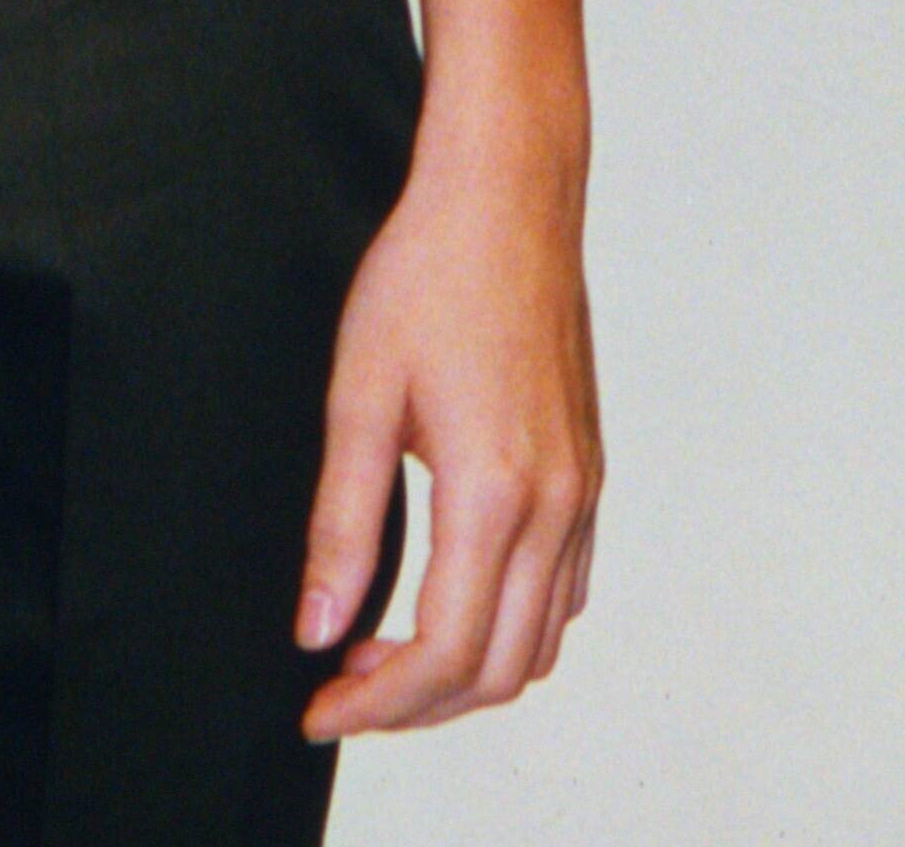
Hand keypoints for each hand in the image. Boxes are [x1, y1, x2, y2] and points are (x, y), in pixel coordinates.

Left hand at [293, 114, 600, 739]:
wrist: (507, 196)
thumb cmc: (426, 275)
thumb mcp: (358, 394)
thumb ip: (340, 523)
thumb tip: (316, 630)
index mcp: (495, 492)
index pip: (445, 653)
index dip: (379, 704)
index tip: (320, 708)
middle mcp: (557, 505)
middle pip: (500, 670)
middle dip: (418, 704)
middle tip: (343, 690)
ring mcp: (583, 491)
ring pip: (541, 642)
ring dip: (467, 671)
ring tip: (384, 653)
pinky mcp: (589, 472)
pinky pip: (563, 592)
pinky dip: (510, 626)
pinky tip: (448, 597)